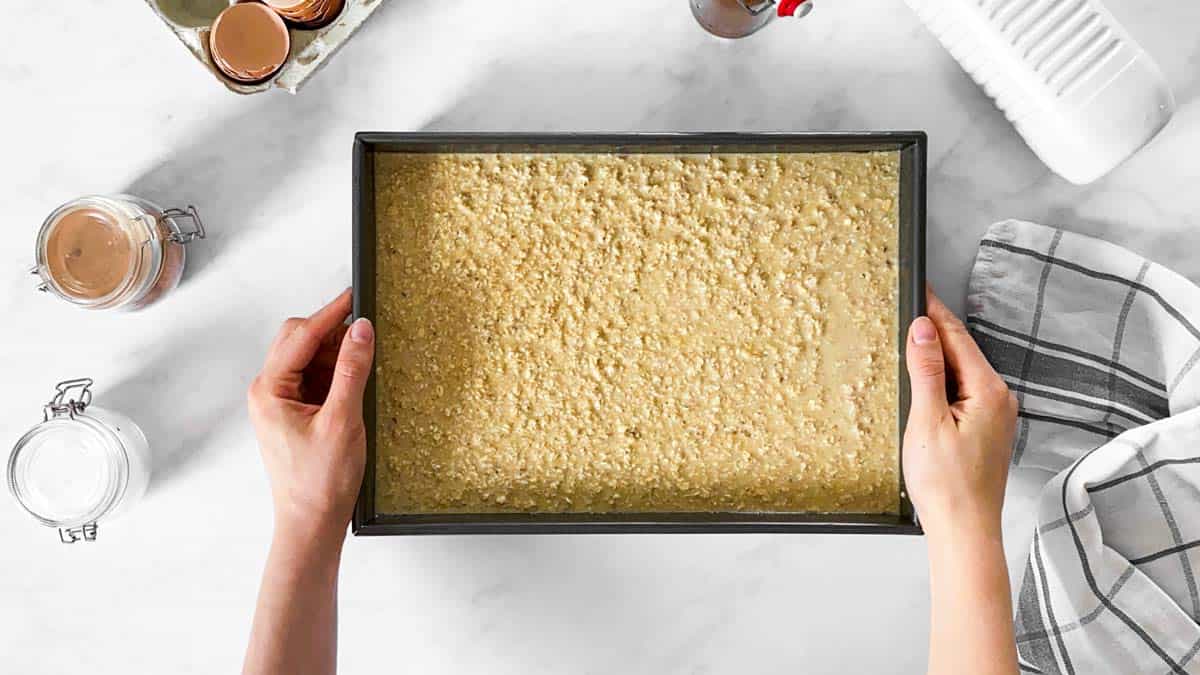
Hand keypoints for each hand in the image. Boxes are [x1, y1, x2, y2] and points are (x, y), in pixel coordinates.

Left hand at [247, 289, 374, 541]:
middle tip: (367, 337)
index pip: (302, 336)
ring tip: (364, 369)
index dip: (331, 313)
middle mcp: (269, 391)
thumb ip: (352, 371)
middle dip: (333, 335)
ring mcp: (281, 401)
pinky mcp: (295, 412)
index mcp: (269, 390)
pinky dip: (337, 375)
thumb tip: (361, 330)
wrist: (311, 523)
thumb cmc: (319, 482)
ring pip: (310, 358)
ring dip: (337, 356)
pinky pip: (316, 378)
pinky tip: (356, 385)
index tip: (356, 295)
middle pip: (300, 340)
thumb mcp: (342, 421)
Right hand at [903, 288, 1016, 537]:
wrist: (965, 531)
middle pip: (962, 351)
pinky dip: (943, 380)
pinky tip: (924, 382)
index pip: (957, 337)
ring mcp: (995, 416)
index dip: (934, 311)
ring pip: (963, 372)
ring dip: (937, 356)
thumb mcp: (927, 420)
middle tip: (908, 306)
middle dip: (935, 329)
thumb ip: (926, 370)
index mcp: (988, 391)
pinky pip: (964, 392)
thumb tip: (923, 328)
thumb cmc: (947, 484)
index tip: (918, 288)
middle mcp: (999, 399)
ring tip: (910, 339)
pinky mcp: (986, 431)